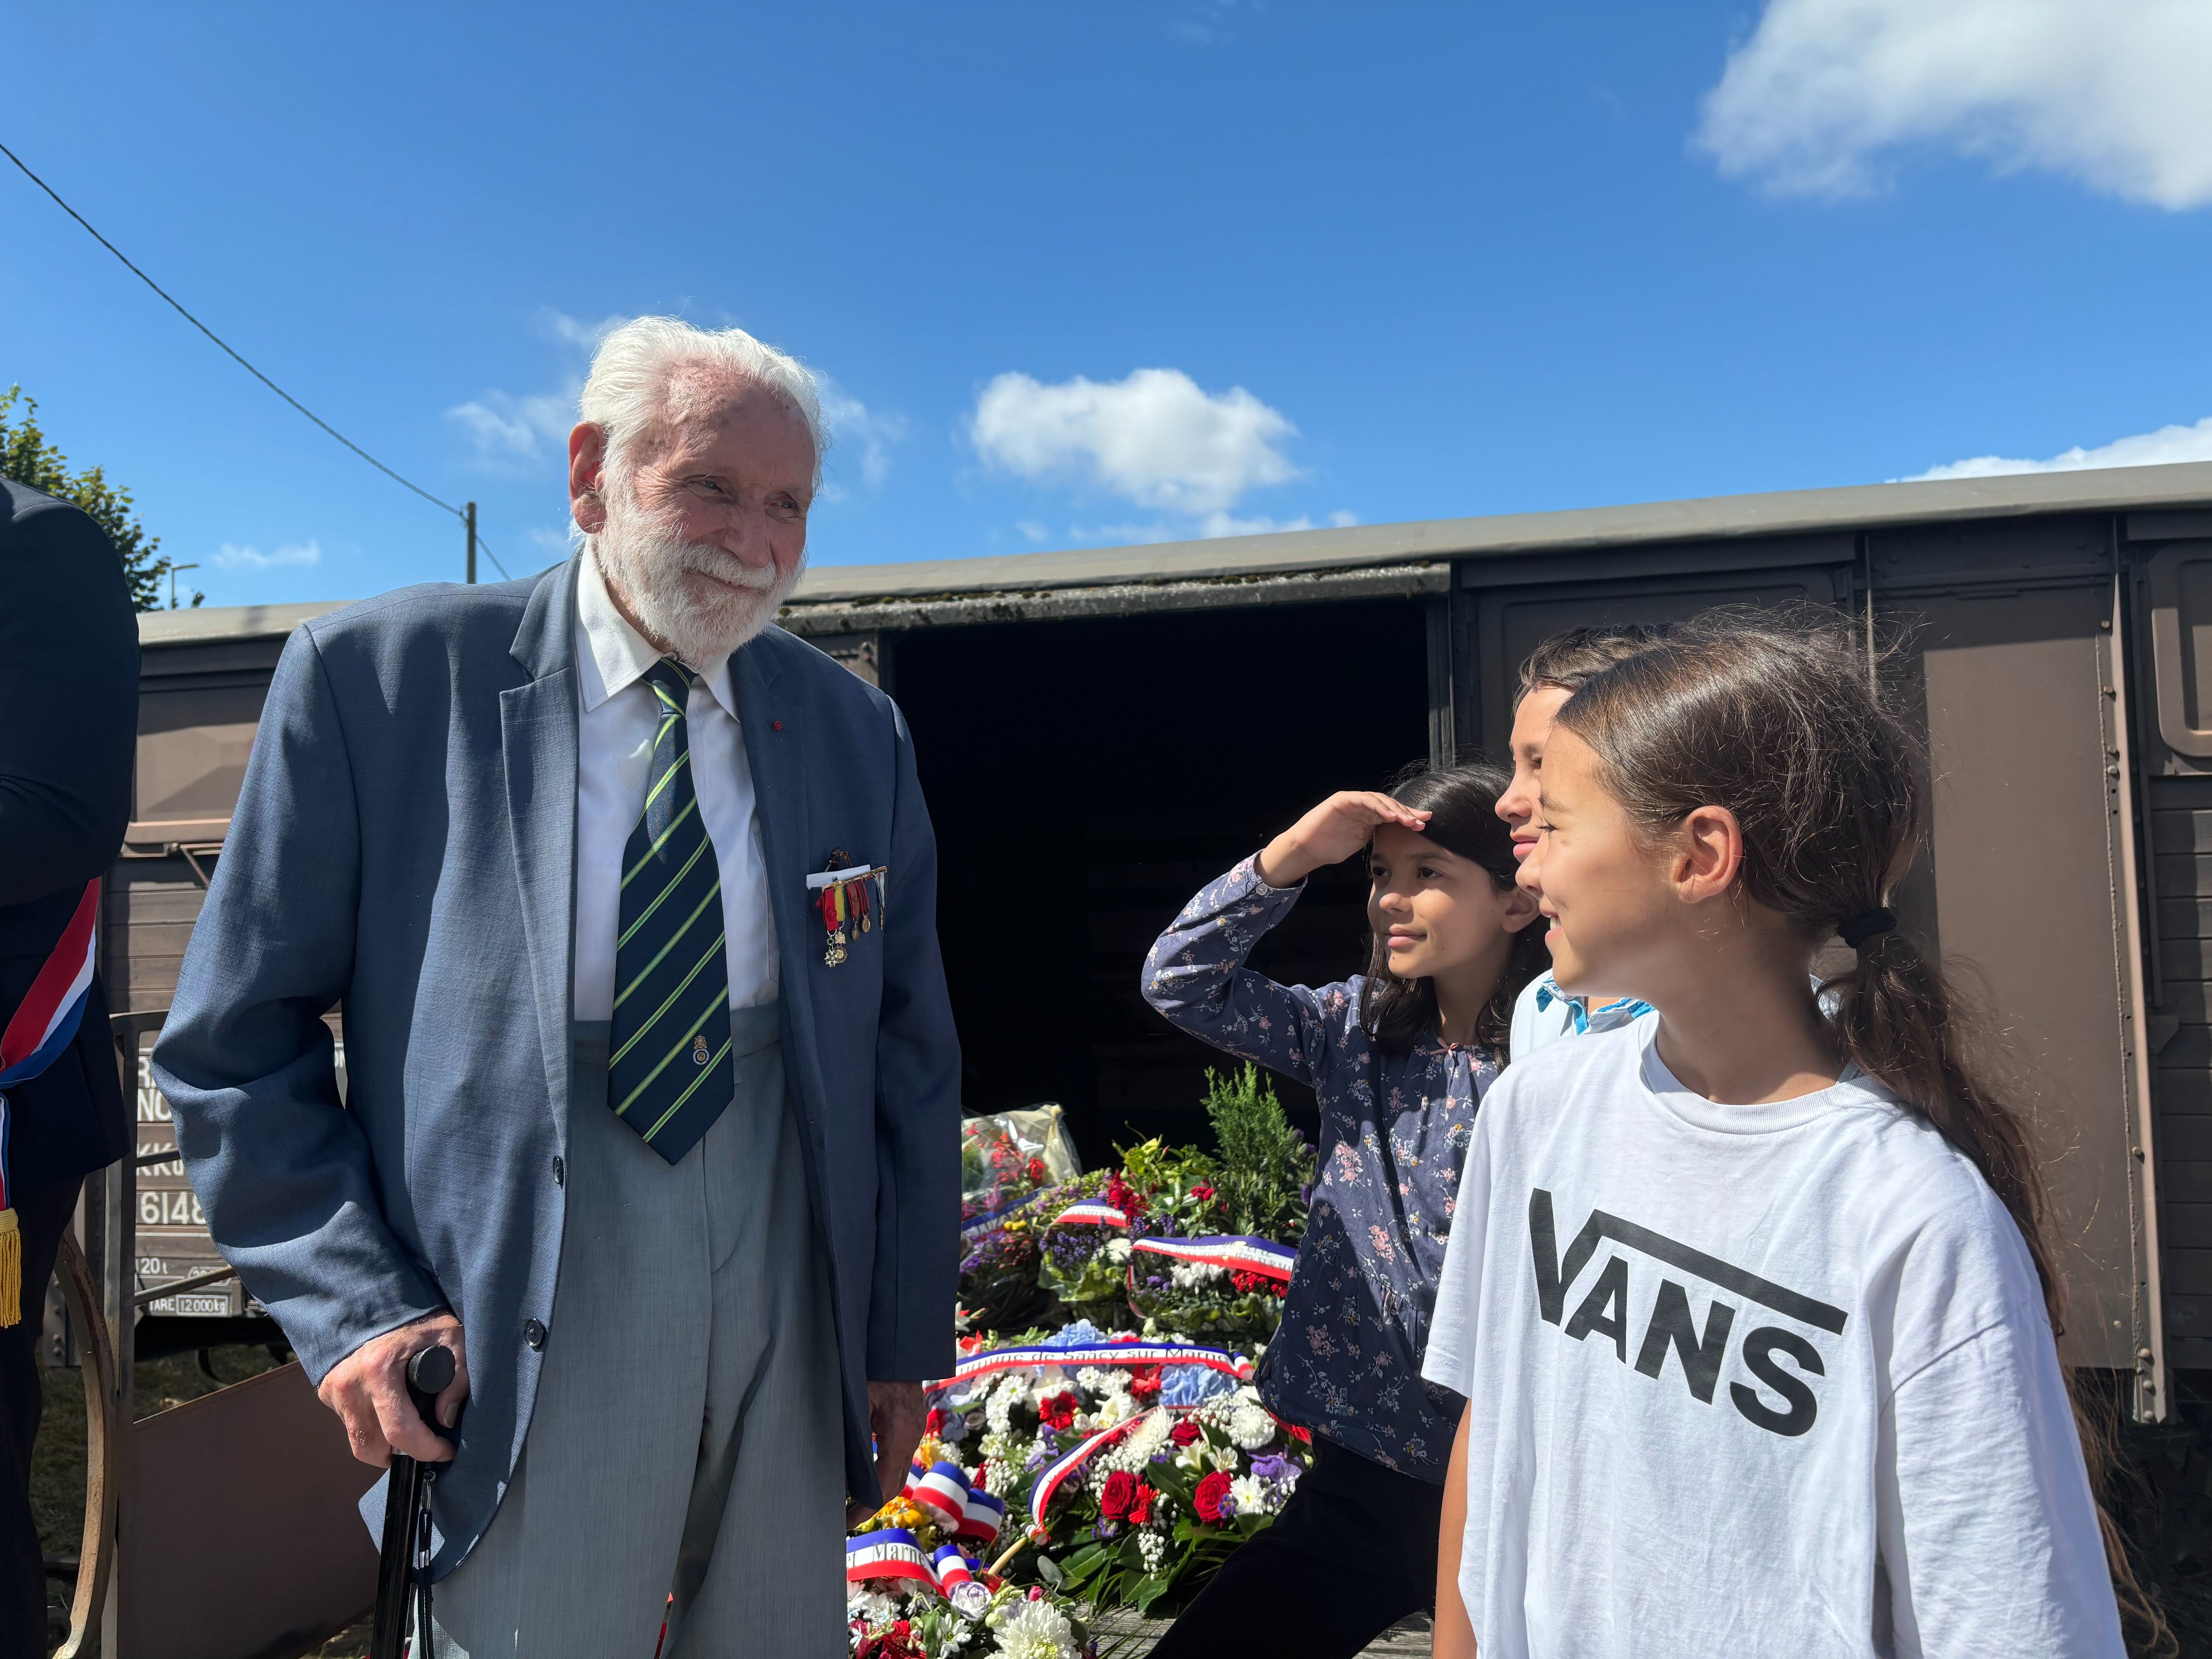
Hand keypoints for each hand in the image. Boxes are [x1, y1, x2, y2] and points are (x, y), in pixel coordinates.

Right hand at [316, 1311, 468, 1467]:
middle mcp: (350, 1383)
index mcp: (380, 1370)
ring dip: (382, 1444)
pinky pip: (348, 1423)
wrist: (377, 1300)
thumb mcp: (451, 1338)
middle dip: (401, 1455)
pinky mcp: (326, 1391)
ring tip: (407, 1431)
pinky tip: (385, 1410)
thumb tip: (445, 1419)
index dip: (426, 1449)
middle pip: (371, 1446)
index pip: (400, 1431)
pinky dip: (368, 1426)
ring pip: (357, 1440)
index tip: (445, 1451)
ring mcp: (334, 1388)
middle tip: (424, 1445)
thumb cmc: (418, 1318)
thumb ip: (458, 1378)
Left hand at [847, 1379, 927, 1527]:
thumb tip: (835, 1469)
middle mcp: (911, 1436)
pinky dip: (881, 1474)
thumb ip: (851, 1433)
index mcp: (899, 1433)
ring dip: (876, 1491)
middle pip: (894, 1485)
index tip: (844, 1523)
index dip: (864, 1508)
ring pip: (898, 1473)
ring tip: (850, 1505)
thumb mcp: (856, 1399)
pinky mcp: (910, 1426)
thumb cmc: (874, 1367)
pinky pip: (898, 1459)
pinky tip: (863, 1479)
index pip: (884, 1485)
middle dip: (869, 1506)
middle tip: (843, 1522)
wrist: (899, 1345)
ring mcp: (914, 1431)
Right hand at [1255, 791, 1431, 887]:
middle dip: (1407, 813)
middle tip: (1422, 821)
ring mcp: (1353, 801)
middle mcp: (1363, 806)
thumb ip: (1376, 835)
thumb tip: (1398, 840)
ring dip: (1395, 809)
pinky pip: (1364, 799)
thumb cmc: (1331, 847)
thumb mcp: (1361, 842)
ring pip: (1379, 800)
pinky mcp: (1343, 800)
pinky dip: (1378, 805)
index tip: (1425, 825)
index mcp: (1369, 816)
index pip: (1393, 814)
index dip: (1409, 818)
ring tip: (1408, 819)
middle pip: (1390, 805)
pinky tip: (1389, 814)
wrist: (1307, 849)